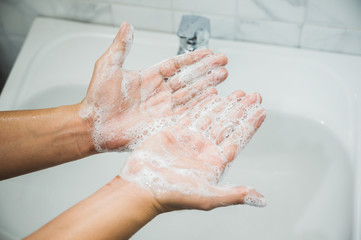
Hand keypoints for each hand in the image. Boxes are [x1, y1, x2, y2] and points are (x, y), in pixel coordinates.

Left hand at [79, 22, 227, 151]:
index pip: (176, 65)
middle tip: (223, 61)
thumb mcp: (109, 67)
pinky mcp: (165, 123)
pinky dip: (201, 105)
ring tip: (224, 75)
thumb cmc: (97, 100)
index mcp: (149, 78)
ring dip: (208, 84)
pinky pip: (187, 113)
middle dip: (207, 69)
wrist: (94, 126)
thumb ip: (121, 47)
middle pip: (188, 78)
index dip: (193, 58)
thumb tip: (127, 25)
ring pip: (191, 94)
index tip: (208, 51)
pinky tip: (214, 97)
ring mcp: (164, 108)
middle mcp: (159, 93)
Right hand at [120, 90, 266, 211]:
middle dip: (241, 110)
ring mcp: (189, 140)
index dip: (250, 125)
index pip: (237, 139)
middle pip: (227, 125)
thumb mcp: (207, 197)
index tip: (261, 110)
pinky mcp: (173, 133)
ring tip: (238, 92)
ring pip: (211, 117)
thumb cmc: (172, 196)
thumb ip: (234, 195)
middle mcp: (203, 150)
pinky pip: (191, 115)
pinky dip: (202, 105)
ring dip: (225, 105)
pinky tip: (212, 96)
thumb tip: (261, 199)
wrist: (141, 188)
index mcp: (214, 162)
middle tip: (254, 95)